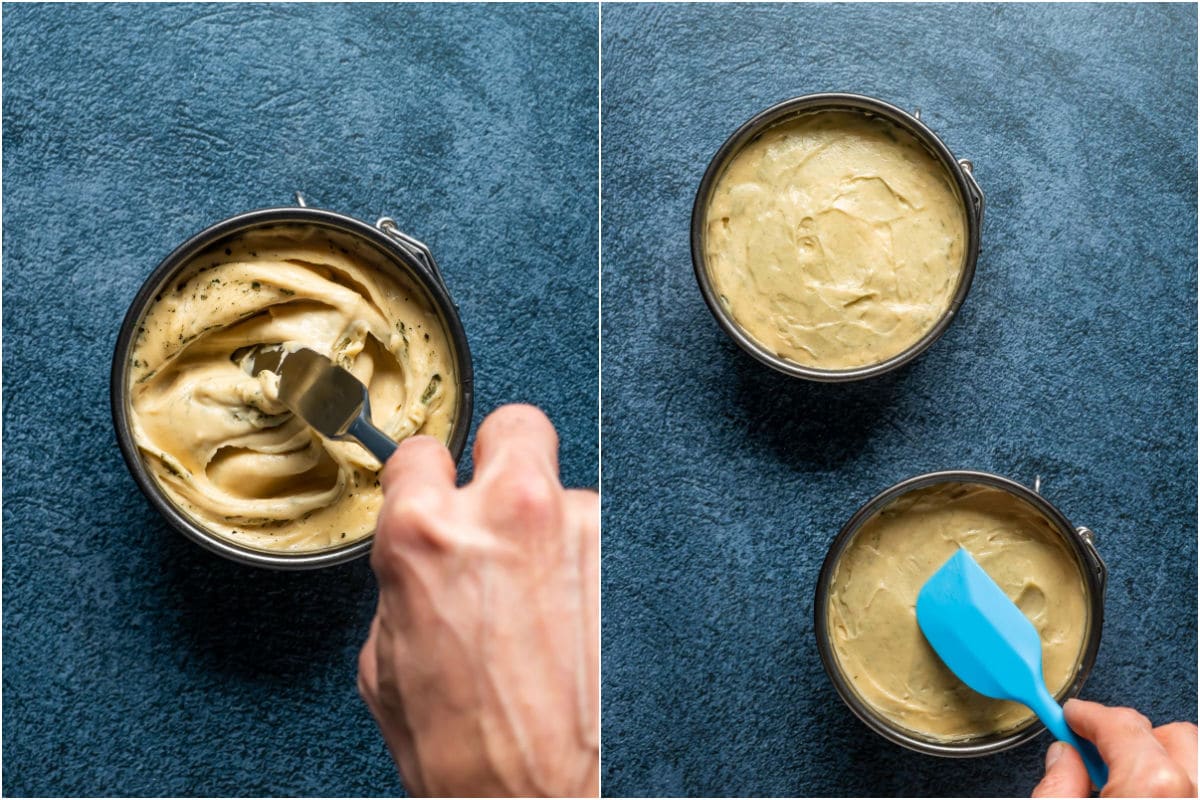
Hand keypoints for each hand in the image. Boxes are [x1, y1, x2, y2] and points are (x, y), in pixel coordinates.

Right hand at [357, 404, 598, 796]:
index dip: (424, 479)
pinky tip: (579, 622)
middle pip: (515, 425)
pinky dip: (592, 569)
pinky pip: (603, 543)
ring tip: (548, 607)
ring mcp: (583, 532)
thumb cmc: (467, 753)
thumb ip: (405, 585)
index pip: (422, 450)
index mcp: (428, 536)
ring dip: (555, 535)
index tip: (434, 492)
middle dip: (502, 456)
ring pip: (567, 496)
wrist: (545, 798)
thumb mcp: (389, 664)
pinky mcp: (630, 561)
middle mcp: (511, 515)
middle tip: (501, 503)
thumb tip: (420, 561)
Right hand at [1033, 699, 1196, 797]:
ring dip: (1160, 761)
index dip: (1088, 714)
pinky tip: (1143, 795)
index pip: (1121, 725)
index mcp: (1151, 786)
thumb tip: (1063, 760)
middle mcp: (1190, 793)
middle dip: (1132, 735)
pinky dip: (1174, 785)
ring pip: (1193, 762)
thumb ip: (1057, 785)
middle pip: (1173, 736)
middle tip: (1096, 745)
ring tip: (1121, 775)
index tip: (1072, 715)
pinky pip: (1194, 788)